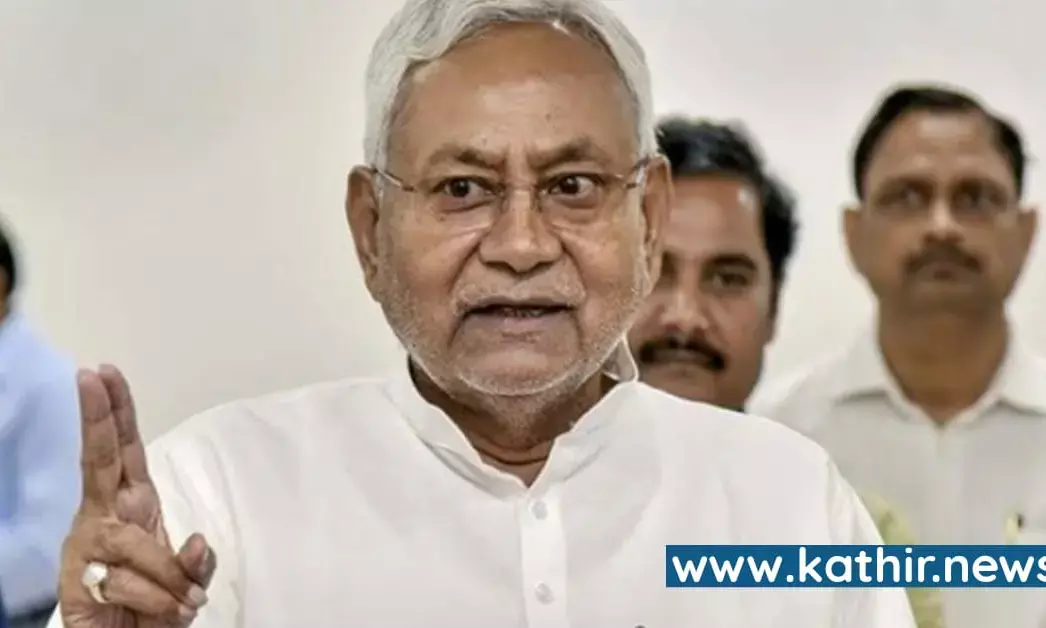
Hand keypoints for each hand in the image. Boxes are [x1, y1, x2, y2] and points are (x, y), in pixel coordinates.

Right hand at [57, 366, 216, 626]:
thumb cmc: (155, 607)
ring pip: (133, 543)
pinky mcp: (77, 581)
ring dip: (168, 577)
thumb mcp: (189, 581)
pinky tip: (163, 611)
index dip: (117, 413)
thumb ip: (196, 561)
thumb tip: (197, 542)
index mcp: (133, 505)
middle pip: (99, 460)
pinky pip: (127, 582)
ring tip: (185, 603)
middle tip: (92, 376)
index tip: (105, 373)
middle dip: (98, 417)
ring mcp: (87, 547)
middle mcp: (104, 517)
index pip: (125, 451)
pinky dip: (158, 599)